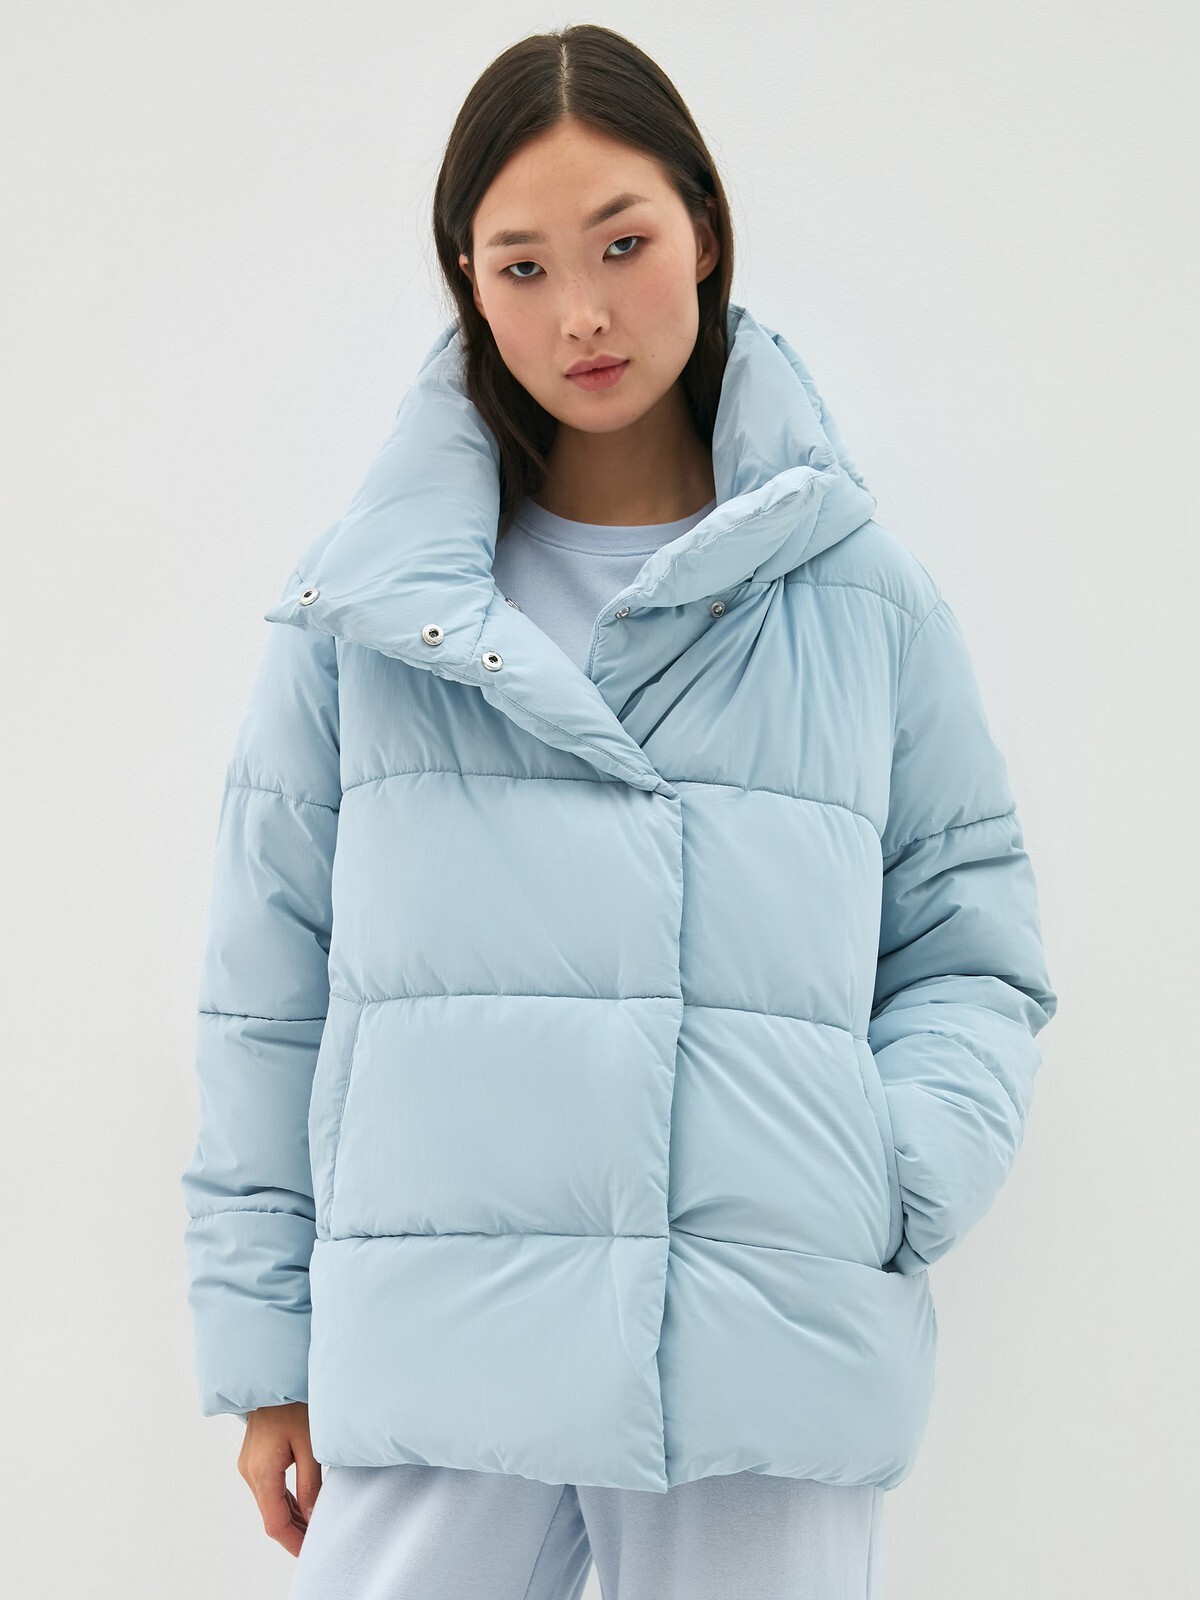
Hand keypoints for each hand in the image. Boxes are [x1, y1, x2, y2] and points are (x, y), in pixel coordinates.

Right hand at [238, 1401, 321, 1555]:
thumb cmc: (296, 1404)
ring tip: (313, 1529)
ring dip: (290, 1518)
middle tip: (317, 1543)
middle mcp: (249, 1472)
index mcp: (262, 1471)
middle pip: (270, 1516)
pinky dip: (284, 1502)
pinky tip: (302, 1508)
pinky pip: (268, 1489)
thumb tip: (311, 1517)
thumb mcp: (311, 1445)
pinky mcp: (253, 1458)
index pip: (275, 1522)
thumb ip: (310, 1484)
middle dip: (293, 1533)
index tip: (310, 1552)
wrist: (276, 1377)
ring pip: (269, 1504)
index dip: (293, 1541)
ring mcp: (249, 1465)